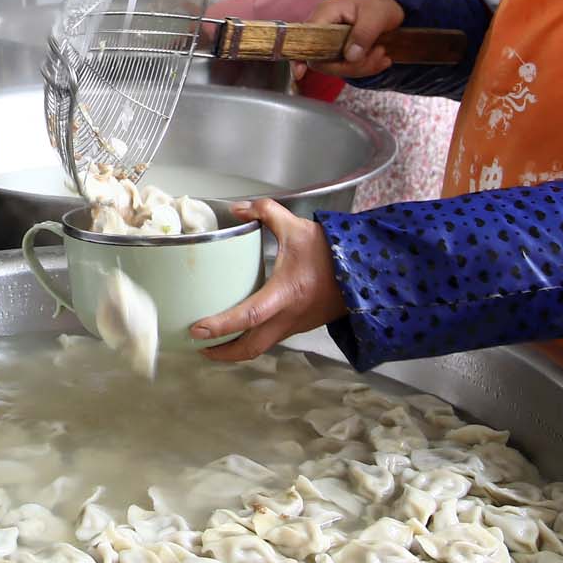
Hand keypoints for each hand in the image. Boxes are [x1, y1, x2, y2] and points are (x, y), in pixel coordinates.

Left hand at [191, 199, 346, 360]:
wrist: (365, 270)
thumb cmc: (330, 252)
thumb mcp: (295, 226)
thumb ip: (264, 212)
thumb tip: (238, 209)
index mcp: (285, 294)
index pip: (248, 316)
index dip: (221, 326)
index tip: (197, 330)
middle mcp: (288, 316)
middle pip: (251, 348)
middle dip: (223, 353)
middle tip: (199, 346)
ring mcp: (295, 325)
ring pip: (261, 347)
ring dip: (236, 349)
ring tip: (213, 342)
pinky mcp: (300, 324)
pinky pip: (271, 339)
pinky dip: (252, 339)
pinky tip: (242, 328)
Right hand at [294, 0, 405, 82]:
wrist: (388, 2)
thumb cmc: (379, 3)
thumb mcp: (376, 15)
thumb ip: (363, 34)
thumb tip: (350, 57)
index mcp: (325, 14)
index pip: (307, 40)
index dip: (306, 57)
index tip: (307, 72)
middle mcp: (323, 29)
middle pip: (323, 60)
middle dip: (352, 65)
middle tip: (378, 54)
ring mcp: (330, 42)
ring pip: (337, 67)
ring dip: (363, 66)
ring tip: (383, 53)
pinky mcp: (340, 51)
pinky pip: (346, 67)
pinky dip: (365, 67)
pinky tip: (382, 58)